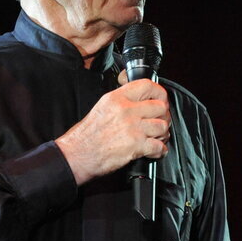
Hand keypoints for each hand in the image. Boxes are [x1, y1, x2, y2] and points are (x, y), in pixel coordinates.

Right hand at [55, 78, 169, 185]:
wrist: (77, 154)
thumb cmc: (86, 135)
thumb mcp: (102, 107)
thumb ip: (122, 101)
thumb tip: (141, 101)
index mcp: (117, 98)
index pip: (147, 86)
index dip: (159, 93)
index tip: (161, 99)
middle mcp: (126, 110)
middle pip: (160, 107)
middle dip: (164, 116)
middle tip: (160, 122)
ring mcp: (132, 128)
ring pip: (162, 126)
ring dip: (163, 134)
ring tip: (157, 137)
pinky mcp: (136, 145)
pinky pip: (158, 146)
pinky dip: (160, 151)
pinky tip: (154, 151)